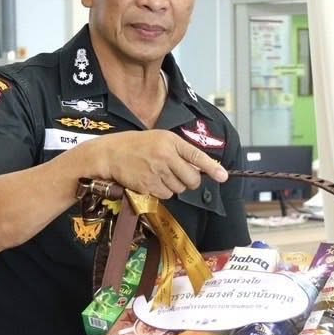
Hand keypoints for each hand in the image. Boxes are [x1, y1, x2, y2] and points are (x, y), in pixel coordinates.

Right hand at [79, 130, 228, 198]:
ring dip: (173, 186)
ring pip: (179, 189)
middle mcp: (166, 156)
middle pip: (191, 179)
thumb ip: (180, 151)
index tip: (223, 176)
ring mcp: (157, 172)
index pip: (196, 155)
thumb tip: (200, 167)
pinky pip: (165, 195)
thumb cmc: (136, 145)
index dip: (212, 168)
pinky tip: (150, 180)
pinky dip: (161, 191)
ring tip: (158, 173)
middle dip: (190, 181)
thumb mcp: (159, 139)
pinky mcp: (148, 185)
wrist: (110, 154)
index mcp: (170, 141)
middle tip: (180, 176)